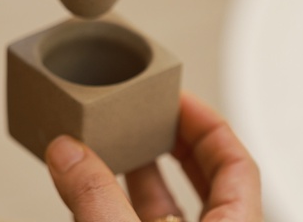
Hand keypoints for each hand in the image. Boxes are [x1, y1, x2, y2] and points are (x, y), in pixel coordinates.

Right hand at [45, 93, 261, 220]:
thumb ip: (95, 197)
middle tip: (147, 112)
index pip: (235, 161)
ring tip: (116, 142)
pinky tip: (93, 187)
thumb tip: (67, 152)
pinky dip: (116, 201)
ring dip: (142, 169)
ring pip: (168, 204)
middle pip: (205, 176)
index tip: (178, 97)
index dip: (207, 122)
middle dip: (172, 138)